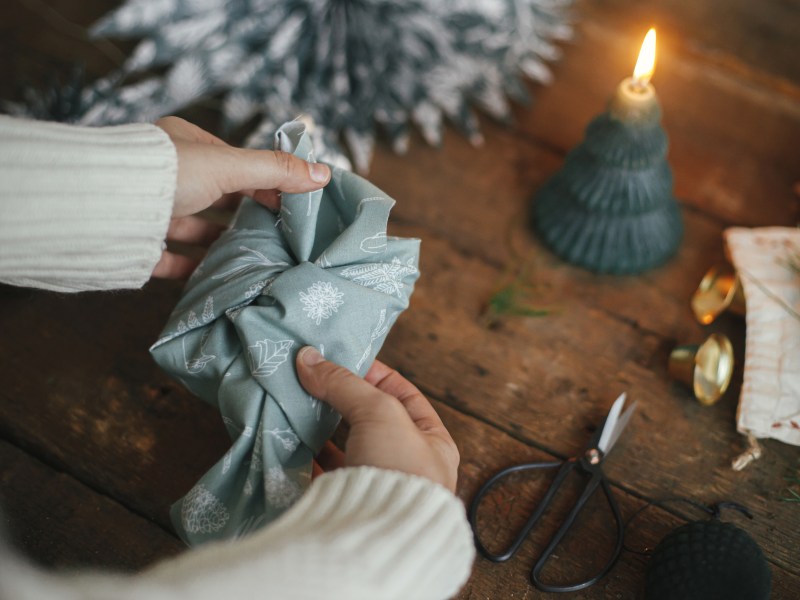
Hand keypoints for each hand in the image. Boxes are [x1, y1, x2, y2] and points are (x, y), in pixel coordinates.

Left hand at [151, 116, 330, 278]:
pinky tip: (217, 279)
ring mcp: (149, 210)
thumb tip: (323, 173)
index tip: (290, 206)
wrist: (102, 206)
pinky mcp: (137, 243)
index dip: (264, 183)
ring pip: (193, 230)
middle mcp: (165, 176)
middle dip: (243, 216)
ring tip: (252, 260)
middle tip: (276, 236)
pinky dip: (193, 268)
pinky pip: (170, 257)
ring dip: (220, 244)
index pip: (233, 163)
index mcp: (182, 146)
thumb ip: (274, 171)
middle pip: (215, 198)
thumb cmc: (165, 173)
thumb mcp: (228, 166)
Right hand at [296, 347, 459, 492]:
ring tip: (299, 402)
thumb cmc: (398, 470)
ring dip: (322, 425)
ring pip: (346, 446)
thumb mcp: (378, 411)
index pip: (403, 395)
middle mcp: (407, 464)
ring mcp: (376, 486)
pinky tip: (292, 438)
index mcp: (432, 441)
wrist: (378, 540)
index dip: (375, 374)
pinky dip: (308, 454)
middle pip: (370, 420)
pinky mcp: (346, 503)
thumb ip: (344, 383)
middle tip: (313, 379)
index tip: (343, 359)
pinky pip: (325, 472)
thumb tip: (308, 358)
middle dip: (342, 400)